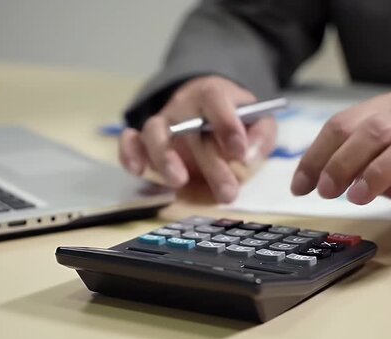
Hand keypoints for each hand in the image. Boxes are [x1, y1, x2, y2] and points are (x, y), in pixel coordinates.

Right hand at [119, 76, 276, 202]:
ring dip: (165, 158)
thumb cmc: (236, 120)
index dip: (226, 125)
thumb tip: (247, 155)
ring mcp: (162, 122)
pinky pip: (130, 142)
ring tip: (179, 182)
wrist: (209, 111)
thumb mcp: (259, 122)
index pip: (215, 100)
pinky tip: (137, 170)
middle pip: (189, 129)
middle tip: (228, 193)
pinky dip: (129, 153)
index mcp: (212, 94)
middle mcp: (183, 105)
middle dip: (210, 164)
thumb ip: (260, 135)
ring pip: (154, 133)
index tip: (240, 153)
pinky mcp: (146, 140)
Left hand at [290, 90, 390, 228]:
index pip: (343, 123)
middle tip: (326, 191)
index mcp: (387, 107)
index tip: (301, 186)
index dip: (317, 155)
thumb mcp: (370, 158)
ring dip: (377, 173)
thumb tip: (303, 181)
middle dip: (342, 161)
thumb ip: (341, 161)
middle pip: (374, 130)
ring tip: (357, 198)